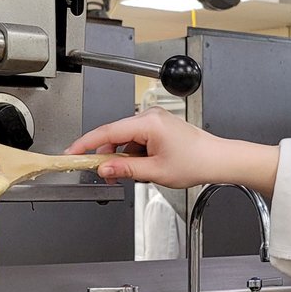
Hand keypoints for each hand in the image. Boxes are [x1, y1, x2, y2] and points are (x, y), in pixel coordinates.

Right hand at [66, 106, 278, 193]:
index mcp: (148, 123)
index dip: (86, 144)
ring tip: (136, 173)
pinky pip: (137, 140)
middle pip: (115, 135)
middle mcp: (150, 116)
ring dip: (124, 157)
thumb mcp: (155, 171)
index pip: (107, 131)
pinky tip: (144, 166)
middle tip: (106, 175)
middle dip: (109, 156)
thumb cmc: (196, 162)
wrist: (218, 160)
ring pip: (126, 139)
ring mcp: (155, 121)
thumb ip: (125, 169)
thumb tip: (103, 168)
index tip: (72, 153)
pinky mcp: (159, 127)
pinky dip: (135, 154)